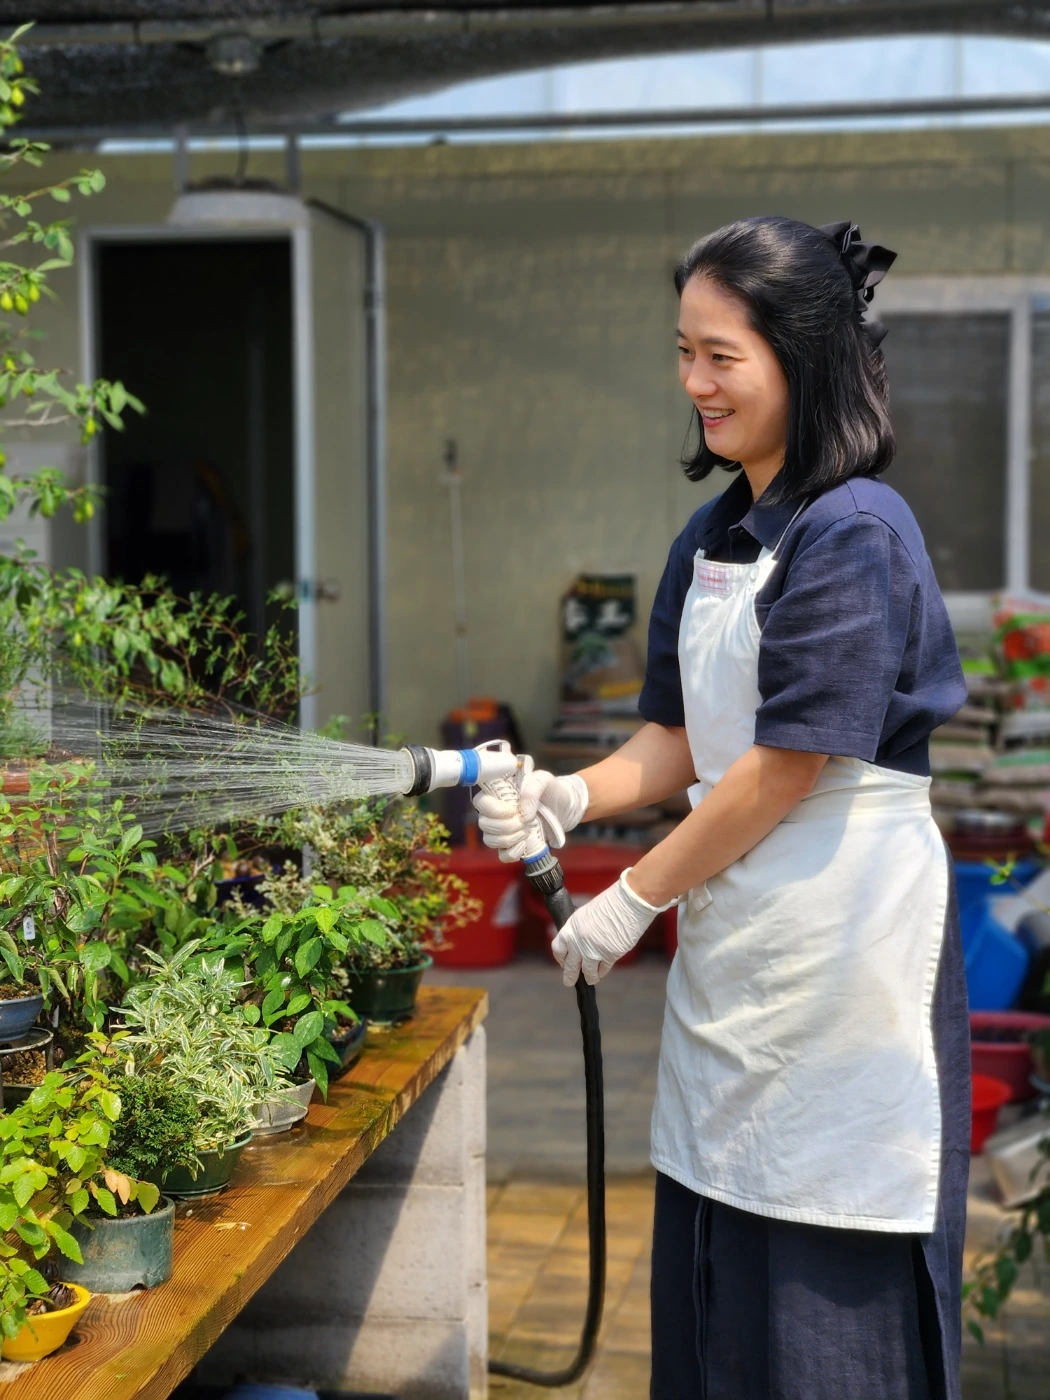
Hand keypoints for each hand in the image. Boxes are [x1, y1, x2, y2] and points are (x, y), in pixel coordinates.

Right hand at [473, 768, 588, 862]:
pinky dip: (512, 853)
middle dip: (506, 826)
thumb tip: (523, 812)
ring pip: (490, 840)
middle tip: (525, 822)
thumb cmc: (552, 790)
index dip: (493, 810)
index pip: (480, 802)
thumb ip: (532, 789)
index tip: (513, 810)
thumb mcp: (545, 780)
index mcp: (499, 793)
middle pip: (484, 824)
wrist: (566, 807)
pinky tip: (524, 845)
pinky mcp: (512, 845)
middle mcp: (496, 812)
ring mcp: (502, 830)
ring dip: (509, 839)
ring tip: (526, 832)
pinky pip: (502, 855)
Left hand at [551, 870, 670, 986]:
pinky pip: (603, 969)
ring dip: (589, 977)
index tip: (563, 962)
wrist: (628, 902)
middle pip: (570, 965)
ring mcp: (593, 951)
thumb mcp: (588, 913)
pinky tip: (602, 972)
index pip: (558, 948)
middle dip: (569, 976)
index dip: (560, 957)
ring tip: (590, 979)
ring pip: (587, 972)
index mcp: (571, 927)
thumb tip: (582, 941)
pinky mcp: (609, 956)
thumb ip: (582, 929)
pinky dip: (602, 971)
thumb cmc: (612, 902)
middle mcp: (579, 942)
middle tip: (568, 981)